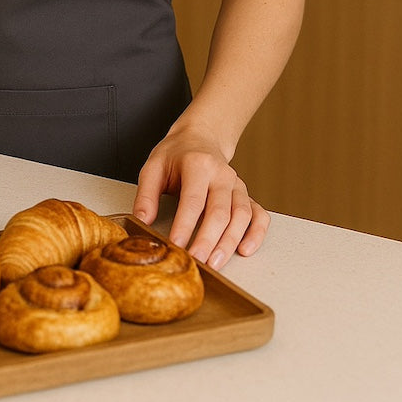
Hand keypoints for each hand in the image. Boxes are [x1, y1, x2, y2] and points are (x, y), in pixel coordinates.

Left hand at [131, 123, 270, 269]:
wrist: (200, 137)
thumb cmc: (176, 155)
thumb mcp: (154, 166)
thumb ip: (147, 194)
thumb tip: (142, 221)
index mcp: (198, 164)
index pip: (193, 199)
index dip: (184, 225)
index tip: (176, 246)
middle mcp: (222, 174)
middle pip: (219, 211)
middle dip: (208, 240)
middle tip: (196, 262)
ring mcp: (237, 185)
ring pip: (241, 216)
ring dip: (230, 242)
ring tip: (215, 263)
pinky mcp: (246, 195)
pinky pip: (259, 215)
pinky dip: (256, 234)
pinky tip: (245, 250)